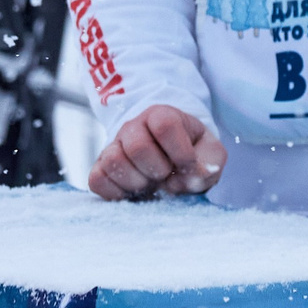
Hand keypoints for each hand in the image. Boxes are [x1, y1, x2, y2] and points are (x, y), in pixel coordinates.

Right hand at [86, 105, 225, 200]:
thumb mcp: (211, 154)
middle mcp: (133, 127)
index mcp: (162, 115)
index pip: (165, 125)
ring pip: (113, 161)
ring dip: (137, 181)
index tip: (188, 166)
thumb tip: (189, 178)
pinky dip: (116, 192)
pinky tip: (133, 192)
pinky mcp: (100, 168)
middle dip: (157, 169)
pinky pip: (97, 180)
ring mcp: (114, 146)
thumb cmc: (191, 153)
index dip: (180, 152)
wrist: (169, 157)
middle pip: (137, 146)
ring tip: (150, 184)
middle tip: (166, 175)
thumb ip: (210, 164)